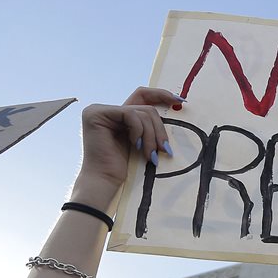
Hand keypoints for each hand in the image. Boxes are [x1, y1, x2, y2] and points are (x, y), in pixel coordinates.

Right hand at [75, 87, 181, 202]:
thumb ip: (150, 126)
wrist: (107, 182)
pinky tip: (136, 145)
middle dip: (159, 129)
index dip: (161, 95)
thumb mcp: (144, 143)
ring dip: (152, 136)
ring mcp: (100, 110)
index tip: (180, 101)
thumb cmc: (126, 168)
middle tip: (165, 149)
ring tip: (150, 155)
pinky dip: (139, 131)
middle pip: (146, 107)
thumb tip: (175, 108)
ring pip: (142, 113)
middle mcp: (107, 109)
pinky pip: (131, 115)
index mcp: (118, 115)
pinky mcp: (97, 114)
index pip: (142, 96)